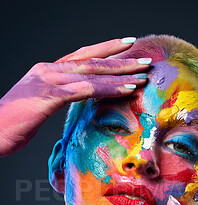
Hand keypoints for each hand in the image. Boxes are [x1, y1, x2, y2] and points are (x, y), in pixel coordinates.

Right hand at [0, 38, 148, 155]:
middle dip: (120, 59)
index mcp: (46, 71)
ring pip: (92, 72)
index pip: (81, 56)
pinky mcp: (49, 96)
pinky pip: (86, 90)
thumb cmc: (11, 123)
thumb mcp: (37, 105)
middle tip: (144, 58)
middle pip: (91, 60)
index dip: (105, 50)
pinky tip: (127, 89)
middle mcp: (48, 70)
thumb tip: (72, 100)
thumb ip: (55, 98)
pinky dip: (109, 88)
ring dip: (121, 73)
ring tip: (143, 73)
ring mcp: (48, 81)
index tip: (125, 47)